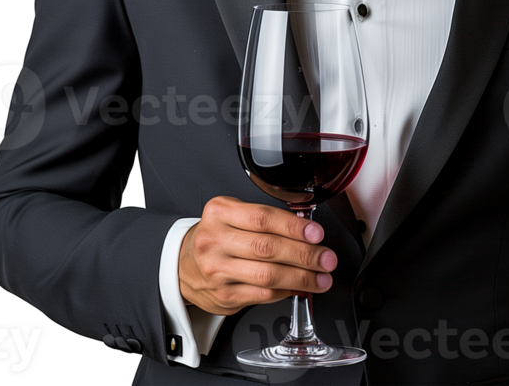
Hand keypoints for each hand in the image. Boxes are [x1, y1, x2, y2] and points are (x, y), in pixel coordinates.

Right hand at [179, 196, 337, 314]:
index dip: (293, 227)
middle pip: (267, 248)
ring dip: (301, 277)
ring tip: (321, 277)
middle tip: (326, 258)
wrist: (182, 264)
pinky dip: (286, 291)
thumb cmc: (215, 235)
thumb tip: (304, 228)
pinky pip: (262, 294)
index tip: (316, 233)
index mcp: (220, 213)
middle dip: (304, 254)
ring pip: (267, 275)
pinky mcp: (223, 296)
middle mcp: (215, 241)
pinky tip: (299, 287)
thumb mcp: (230, 213)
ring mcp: (218, 271)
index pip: (262, 218)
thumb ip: (262, 218)